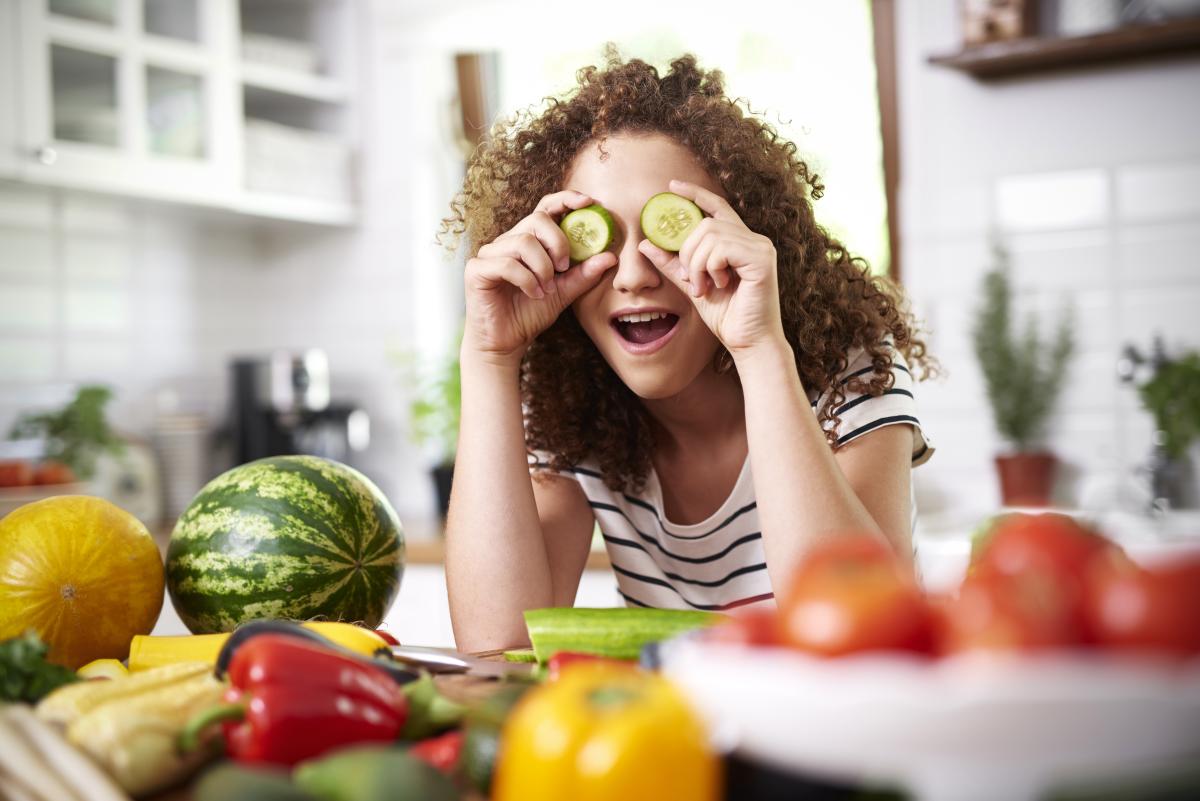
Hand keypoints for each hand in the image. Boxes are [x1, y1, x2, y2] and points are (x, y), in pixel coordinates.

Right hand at [464, 190, 617, 364]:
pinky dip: (526, 280)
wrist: (505, 343)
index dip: (565, 199)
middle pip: (537, 220)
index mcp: (529, 241)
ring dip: (542, 268)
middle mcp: (508, 241)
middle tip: (564, 268)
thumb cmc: (529, 314)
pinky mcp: (477, 269)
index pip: (545, 208)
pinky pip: (507, 263)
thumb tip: (610, 257)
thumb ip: (583, 275)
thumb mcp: (564, 293)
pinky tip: (533, 294)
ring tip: (546, 289)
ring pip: (523, 242)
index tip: (589, 203)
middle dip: (558, 243)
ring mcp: (490, 254)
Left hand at [638, 179, 784, 354]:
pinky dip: (711, 267)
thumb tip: (645, 243)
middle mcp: (753, 239)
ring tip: (703, 288)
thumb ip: (672, 264)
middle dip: (687, 252)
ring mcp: (760, 247)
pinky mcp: (762, 258)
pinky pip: (722, 248)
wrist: (748, 342)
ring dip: (696, 264)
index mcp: (739, 241)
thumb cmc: (726, 316)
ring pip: (710, 235)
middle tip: (690, 280)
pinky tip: (719, 285)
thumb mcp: (692, 285)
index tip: (671, 187)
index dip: (695, 193)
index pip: (716, 206)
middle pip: (705, 223)